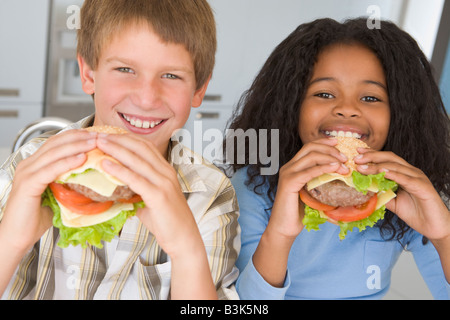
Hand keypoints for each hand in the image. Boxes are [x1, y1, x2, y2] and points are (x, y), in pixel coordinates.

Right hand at [0, 129, 97, 252]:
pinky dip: (67, 162)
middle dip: (80, 137)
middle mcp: (29, 164)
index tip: (96, 134)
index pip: (57, 142)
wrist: (17, 237)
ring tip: (94, 142)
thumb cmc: (36, 219)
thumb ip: (69, 183)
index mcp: (35, 164)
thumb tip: (93, 178)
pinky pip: (50, 169)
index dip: (77, 136)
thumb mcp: (58, 195)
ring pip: (55, 153)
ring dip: (77, 146)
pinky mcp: (28, 184)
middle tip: (99, 135)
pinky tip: (81, 158)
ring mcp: (27, 173)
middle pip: (57, 143)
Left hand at [97, 133, 217, 298]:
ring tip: (99, 143)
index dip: (126, 137)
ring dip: (116, 149)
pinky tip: (106, 165)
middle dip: (118, 139)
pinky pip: (136, 179)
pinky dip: (119, 170)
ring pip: (137, 160)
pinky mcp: (159, 196)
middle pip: (140, 148)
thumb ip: (135, 189)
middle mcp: (166, 173)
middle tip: (98, 134)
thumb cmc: (166, 221)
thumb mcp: (150, 199)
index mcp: (165, 170)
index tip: (108, 134)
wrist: (184, 238)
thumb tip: (112, 186)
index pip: (145, 146)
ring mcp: (164, 183)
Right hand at [269, 137, 348, 237]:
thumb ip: (321, 182)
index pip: (308, 147)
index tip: (339, 143)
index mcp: (293, 167)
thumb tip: (343, 177)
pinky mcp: (289, 183)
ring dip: (330, 157)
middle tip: (345, 157)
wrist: (284, 228)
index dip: (324, 142)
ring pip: (311, 156)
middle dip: (330, 148)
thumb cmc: (299, 213)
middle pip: (310, 147)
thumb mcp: (312, 193)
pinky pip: (309, 171)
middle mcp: (288, 167)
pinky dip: (324, 168)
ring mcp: (287, 174)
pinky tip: (335, 169)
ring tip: (344, 165)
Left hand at [355, 148, 449, 240]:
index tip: (357, 154)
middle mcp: (411, 172)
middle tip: (356, 158)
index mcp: (404, 174)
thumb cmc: (416, 213)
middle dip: (372, 156)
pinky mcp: (423, 187)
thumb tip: (364, 189)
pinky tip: (381, 172)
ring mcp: (418, 178)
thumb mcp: (393, 203)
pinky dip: (393, 174)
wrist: (435, 227)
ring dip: (377, 166)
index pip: (386, 160)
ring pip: (395, 167)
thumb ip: (381, 194)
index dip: (372, 155)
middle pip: (390, 158)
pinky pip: (405, 178)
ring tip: (362, 167)